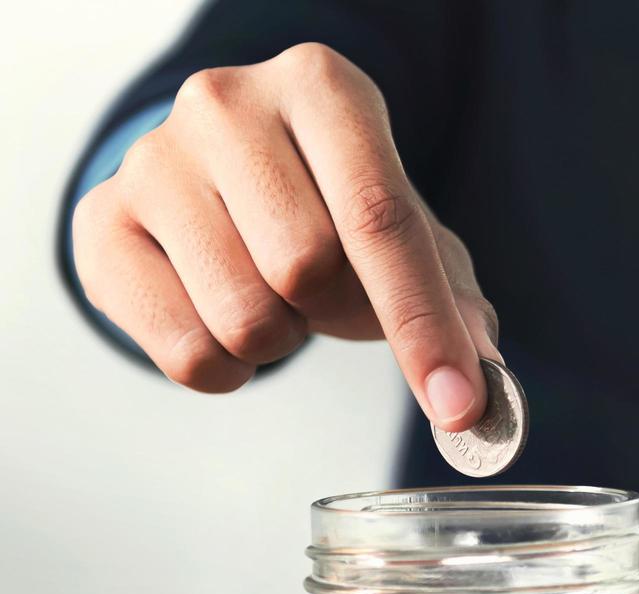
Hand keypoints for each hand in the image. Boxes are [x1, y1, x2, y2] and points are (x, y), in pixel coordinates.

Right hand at [71, 43, 498, 429]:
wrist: (222, 178)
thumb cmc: (330, 205)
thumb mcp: (406, 235)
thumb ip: (455, 307)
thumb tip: (483, 396)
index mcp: (323, 87)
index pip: (380, 219)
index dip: (425, 325)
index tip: (458, 406)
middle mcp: (226, 103)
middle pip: (306, 267)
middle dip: (335, 312)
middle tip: (325, 292)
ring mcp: (152, 159)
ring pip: (243, 318)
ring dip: (280, 339)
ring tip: (271, 291)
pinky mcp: (101, 223)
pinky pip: (184, 352)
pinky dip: (227, 368)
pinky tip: (222, 313)